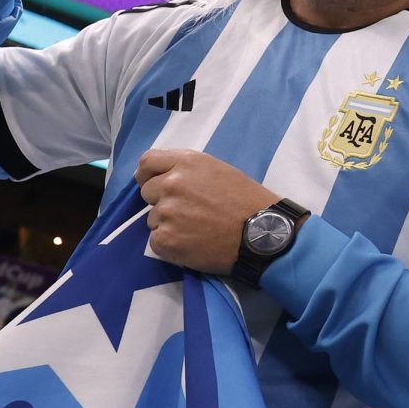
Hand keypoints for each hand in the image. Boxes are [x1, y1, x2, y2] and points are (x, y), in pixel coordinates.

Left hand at [135, 149, 277, 274]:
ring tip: (197, 229)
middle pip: (148, 192)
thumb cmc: (246, 201)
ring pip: (153, 218)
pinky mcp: (165, 240)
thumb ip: (188, 170)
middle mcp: (172, 184)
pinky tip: (193, 243)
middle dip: (162, 201)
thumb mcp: (219, 170)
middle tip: (189, 211)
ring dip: (169, 224)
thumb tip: (163, 178)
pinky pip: (156, 241)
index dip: (148, 175)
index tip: (153, 183)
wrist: (262, 234)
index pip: (146, 163)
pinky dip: (171, 244)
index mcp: (187, 163)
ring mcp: (166, 213)